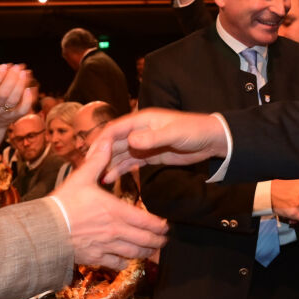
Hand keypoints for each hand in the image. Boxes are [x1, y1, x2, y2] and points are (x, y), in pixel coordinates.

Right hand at [0, 64, 34, 128]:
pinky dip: (27, 99)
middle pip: (2, 95)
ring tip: (23, 73)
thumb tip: (2, 67)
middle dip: (11, 79)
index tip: (4, 66)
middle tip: (17, 67)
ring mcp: (4, 113)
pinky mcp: (14, 117)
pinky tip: (28, 88)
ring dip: (20, 85)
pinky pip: (23, 110)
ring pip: (13, 101)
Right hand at [52, 138, 167, 269]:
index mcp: (116, 211)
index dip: (159, 226)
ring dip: (146, 253)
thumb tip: (107, 141)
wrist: (45, 228)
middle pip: (145, 240)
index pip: (147, 221)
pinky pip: (116, 264)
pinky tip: (127, 261)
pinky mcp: (95, 258)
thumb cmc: (63, 202)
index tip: (166, 226)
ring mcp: (106, 247)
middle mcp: (115, 231)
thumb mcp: (81, 177)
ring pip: (134, 254)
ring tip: (151, 251)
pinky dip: (125, 263)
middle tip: (163, 241)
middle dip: (158, 241)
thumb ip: (98, 160)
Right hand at [99, 108, 229, 183]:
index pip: (116, 129)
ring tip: (96, 178)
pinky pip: (130, 162)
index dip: (101, 140)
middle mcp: (139, 130)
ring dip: (108, 164)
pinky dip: (120, 169)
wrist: (211, 140)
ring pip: (120, 154)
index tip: (89, 154)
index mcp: (142, 120)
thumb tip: (131, 142)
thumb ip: (153, 138)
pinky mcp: (149, 155)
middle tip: (87, 171)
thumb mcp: (174, 134)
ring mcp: (144, 143)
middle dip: (100, 155)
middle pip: (114, 142)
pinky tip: (110, 179)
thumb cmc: (194, 131)